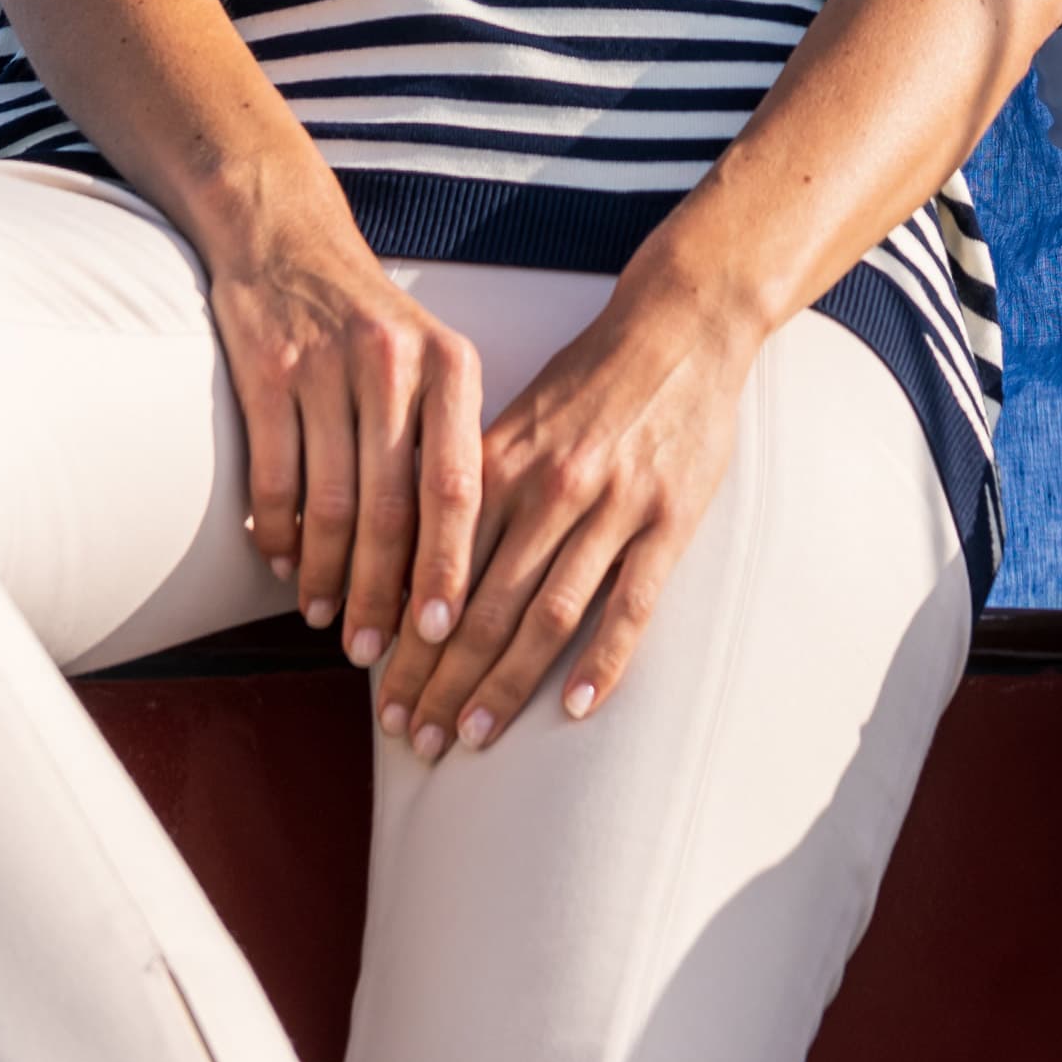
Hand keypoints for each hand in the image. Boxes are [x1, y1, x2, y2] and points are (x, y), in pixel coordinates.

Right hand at [202, 162, 482, 677]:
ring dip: (326, 574)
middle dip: (383, 590)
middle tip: (373, 650)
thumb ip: (446, 444)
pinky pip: (273, 474)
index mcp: (452, 366)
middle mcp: (394, 364)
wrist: (287, 237)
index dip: (449, 566)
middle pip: (393, 506)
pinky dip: (275, 531)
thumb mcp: (432, 363)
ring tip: (324, 618)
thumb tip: (452, 565)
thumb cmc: (372, 322)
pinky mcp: (265, 367)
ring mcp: (326, 365)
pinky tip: (279, 566)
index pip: (458, 486)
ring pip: (330, 500)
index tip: (442, 631)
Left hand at [374, 265, 753, 759]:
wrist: (680, 325)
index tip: (382, 698)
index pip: (438, 572)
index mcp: (499, 463)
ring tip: (474, 735)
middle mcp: (548, 488)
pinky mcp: (671, 519)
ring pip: (548, 614)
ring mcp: (613, 505)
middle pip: (484, 606)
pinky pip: (631, 603)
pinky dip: (603, 660)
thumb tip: (413, 567)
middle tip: (418, 737)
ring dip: (506, 683)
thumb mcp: (513, 419)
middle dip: (443, 680)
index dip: (408, 643)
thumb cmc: (588, 379)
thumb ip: (469, 488)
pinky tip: (576, 707)